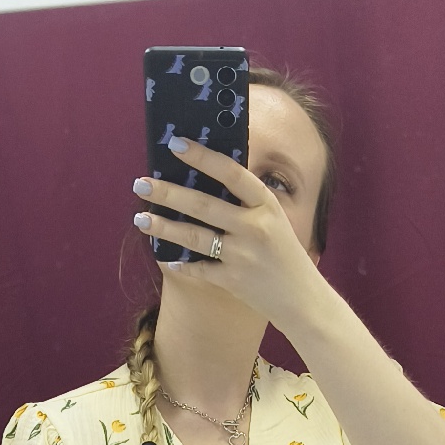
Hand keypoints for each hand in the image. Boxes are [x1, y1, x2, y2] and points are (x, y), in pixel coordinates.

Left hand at [132, 136, 322, 332]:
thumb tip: (204, 181)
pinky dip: (181, 263)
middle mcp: (255, 227)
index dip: (202, 157)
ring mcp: (243, 256)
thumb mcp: (274, 220)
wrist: (303, 300)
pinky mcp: (233, 282)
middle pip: (203, 204)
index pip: (231, 172)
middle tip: (141, 183)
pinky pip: (199, 269)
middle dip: (167, 193)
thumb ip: (247, 203)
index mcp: (267, 205)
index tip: (176, 145)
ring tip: (140, 218)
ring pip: (193, 236)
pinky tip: (165, 256)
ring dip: (163, 227)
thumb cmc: (285, 255)